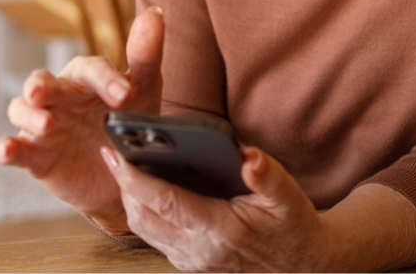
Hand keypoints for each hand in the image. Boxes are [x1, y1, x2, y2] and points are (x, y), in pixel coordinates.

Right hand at [0, 6, 164, 233]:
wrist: (123, 172)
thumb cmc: (128, 119)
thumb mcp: (144, 92)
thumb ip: (146, 56)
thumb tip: (154, 12)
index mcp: (86, 78)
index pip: (91, 69)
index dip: (105, 80)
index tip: (124, 95)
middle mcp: (59, 97)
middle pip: (43, 83)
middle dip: (40, 86)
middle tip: (40, 93)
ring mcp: (43, 124)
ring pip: (21, 110)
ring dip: (28, 115)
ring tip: (44, 124)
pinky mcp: (34, 155)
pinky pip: (13, 148)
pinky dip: (3, 148)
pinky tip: (3, 151)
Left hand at [106, 143, 334, 271]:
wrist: (301, 265)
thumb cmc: (293, 226)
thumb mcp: (289, 197)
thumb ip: (267, 176)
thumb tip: (248, 155)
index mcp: (221, 230)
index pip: (165, 202)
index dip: (135, 178)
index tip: (116, 154)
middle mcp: (200, 249)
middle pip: (143, 217)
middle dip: (123, 186)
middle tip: (114, 153)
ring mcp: (192, 260)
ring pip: (144, 230)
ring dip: (130, 200)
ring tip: (125, 167)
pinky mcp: (189, 263)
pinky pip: (155, 238)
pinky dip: (144, 213)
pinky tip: (146, 189)